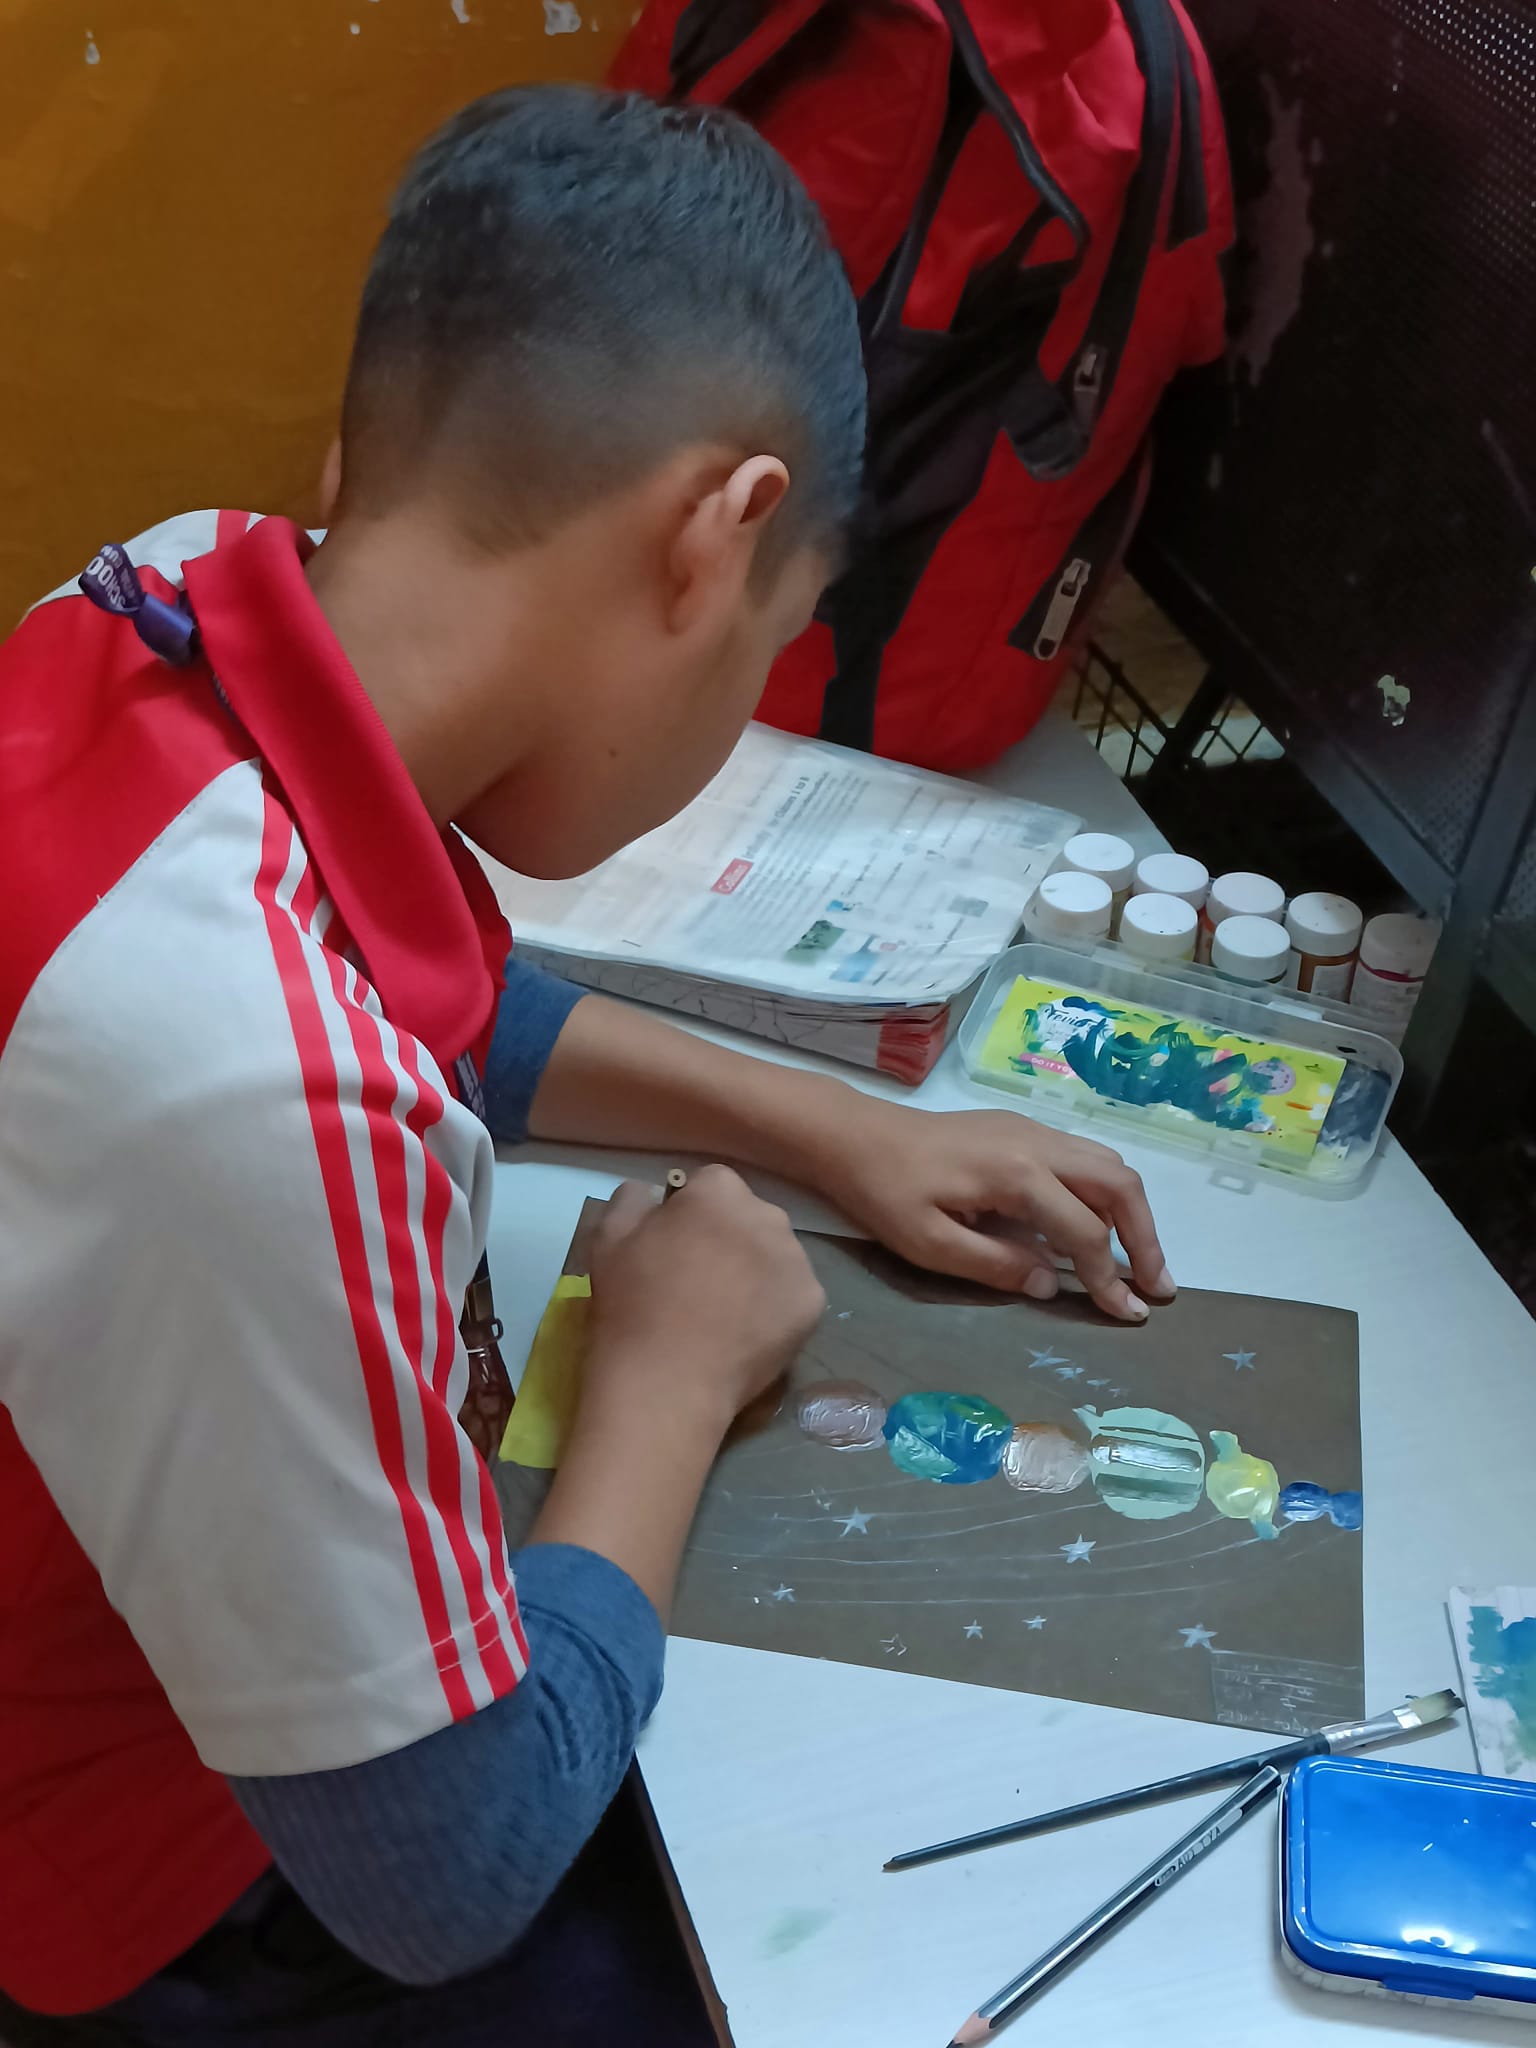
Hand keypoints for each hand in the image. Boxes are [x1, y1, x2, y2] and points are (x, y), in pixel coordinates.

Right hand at [584, 1168, 825, 1430]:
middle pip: (750, 1216)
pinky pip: (793, 1294)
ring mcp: (796, 1260)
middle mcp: (767, 1215)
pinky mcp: (813, 1303)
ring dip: (756, 1270)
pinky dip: (775, 1308)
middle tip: (701, 1281)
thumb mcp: (607, 1238)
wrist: (666, 1381)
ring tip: (725, 1312)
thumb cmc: (631, 1305)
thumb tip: (654, 1193)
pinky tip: (747, 1332)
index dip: (692, 1214)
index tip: (676, 1247)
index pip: (712, 1185)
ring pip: (776, 1254)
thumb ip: (633, 1198)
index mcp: (719, 1191)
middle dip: (730, 1238)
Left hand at [807, 1101, 1170, 1321]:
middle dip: (1146, 1237)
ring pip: (1107, 1164)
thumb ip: (996, 1266)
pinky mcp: (1022, 1129)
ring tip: (1137, 1261)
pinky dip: (1106, 1193)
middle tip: (1157, 1286)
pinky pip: (1083, 1157)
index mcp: (1017, 1174)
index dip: (1108, 1277)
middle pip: (1118, 1184)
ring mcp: (1032, 1130)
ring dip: (1130, 1212)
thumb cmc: (885, 1192)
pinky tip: (1098, 1226)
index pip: (1084, 1231)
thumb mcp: (930, 1244)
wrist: (855, 1135)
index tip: (1126, 1313)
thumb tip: (1053, 1285)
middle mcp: (1037, 1144)